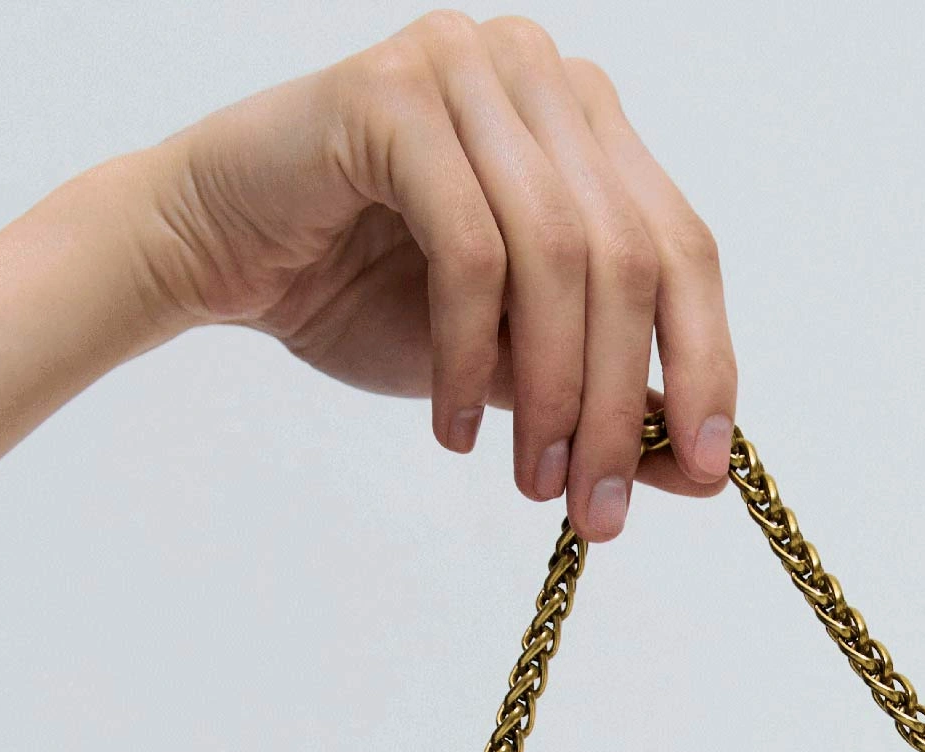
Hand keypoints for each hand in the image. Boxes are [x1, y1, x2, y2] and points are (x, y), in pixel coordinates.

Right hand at [140, 11, 735, 536]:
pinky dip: (469, 356)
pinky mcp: (391, 94)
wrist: (218, 255)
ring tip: (530, 483)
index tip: (705, 475)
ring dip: (552, 393)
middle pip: (628, 259)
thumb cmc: (364, 293)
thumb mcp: (513, 363)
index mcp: (588, 124)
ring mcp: (468, 68)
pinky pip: (469, 250)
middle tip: (599, 511)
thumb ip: (606, 399)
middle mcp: (542, 77)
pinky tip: (450, 429)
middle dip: (621, 405)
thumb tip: (698, 472)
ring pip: (557, 257)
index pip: (683, 248)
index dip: (706, 365)